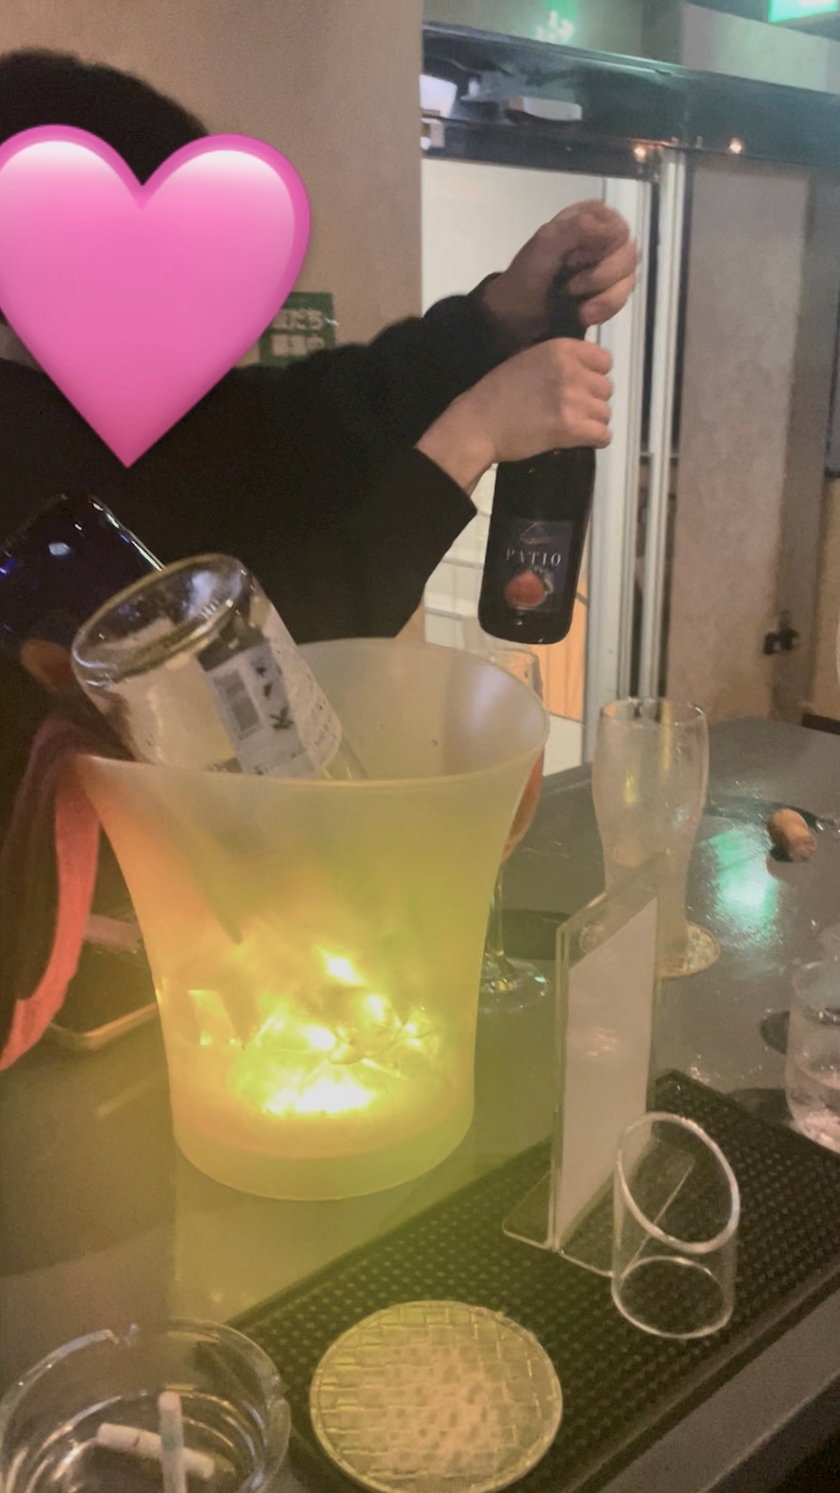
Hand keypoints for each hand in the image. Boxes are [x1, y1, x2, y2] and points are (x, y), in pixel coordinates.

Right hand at [416, 338, 611, 493]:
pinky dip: (595, 440)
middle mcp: (571, 370)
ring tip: (572, 426)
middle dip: (592, 400)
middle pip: (606, 388)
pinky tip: (580, 440)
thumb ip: (557, 360)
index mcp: (561, 349)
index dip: (594, 375)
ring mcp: (573, 400)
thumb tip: (581, 369)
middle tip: (572, 410)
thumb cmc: (496, 393)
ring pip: (605, 413)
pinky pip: (602, 435)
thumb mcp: (527, 359)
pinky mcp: (571, 428)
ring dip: (592, 421)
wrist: (478, 424)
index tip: (580, 386)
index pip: (604, 361)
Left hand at [481, 200, 637, 347]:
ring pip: (629, 279)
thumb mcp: (545, 245)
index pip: (619, 229)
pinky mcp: (610, 291)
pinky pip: (623, 299)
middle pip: (628, 255)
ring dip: (603, 297)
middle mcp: (605, 236)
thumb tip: (616, 228)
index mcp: (590, 215)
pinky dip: (604, 309)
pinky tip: (584, 314)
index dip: (600, 249)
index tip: (572, 262)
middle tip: (570, 287)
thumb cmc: (526, 277)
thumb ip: (578, 229)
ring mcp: (610, 265)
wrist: (515, 317)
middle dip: (600, 277)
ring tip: (576, 304)